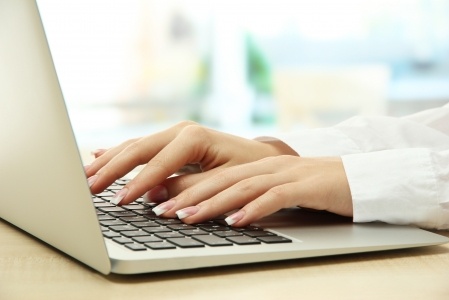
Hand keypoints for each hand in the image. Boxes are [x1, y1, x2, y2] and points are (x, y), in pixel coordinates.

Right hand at [85, 121, 297, 205]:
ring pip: (135, 146)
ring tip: (86, 175)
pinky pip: (140, 147)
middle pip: (138, 149)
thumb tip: (154, 197)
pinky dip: (119, 153)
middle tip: (89, 187)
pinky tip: (99, 155)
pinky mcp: (172, 141)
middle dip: (112, 169)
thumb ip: (188, 188)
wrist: (260, 158)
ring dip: (109, 161)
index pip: (158, 163)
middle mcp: (181, 131)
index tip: (120, 201)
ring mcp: (175, 133)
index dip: (137, 183)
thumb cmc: (247, 169)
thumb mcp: (222, 182)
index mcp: (194, 137)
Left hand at [152, 155, 352, 226]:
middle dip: (187, 194)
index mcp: (257, 165)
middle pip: (221, 179)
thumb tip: (220, 211)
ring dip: (212, 202)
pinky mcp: (308, 186)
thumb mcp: (277, 189)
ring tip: (186, 216)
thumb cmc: (315, 187)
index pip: (214, 175)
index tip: (156, 200)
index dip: (184, 185)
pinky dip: (254, 209)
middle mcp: (267, 165)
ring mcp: (287, 173)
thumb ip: (250, 195)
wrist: (361, 177)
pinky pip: (276, 197)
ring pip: (242, 186)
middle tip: (159, 210)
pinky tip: (236, 221)